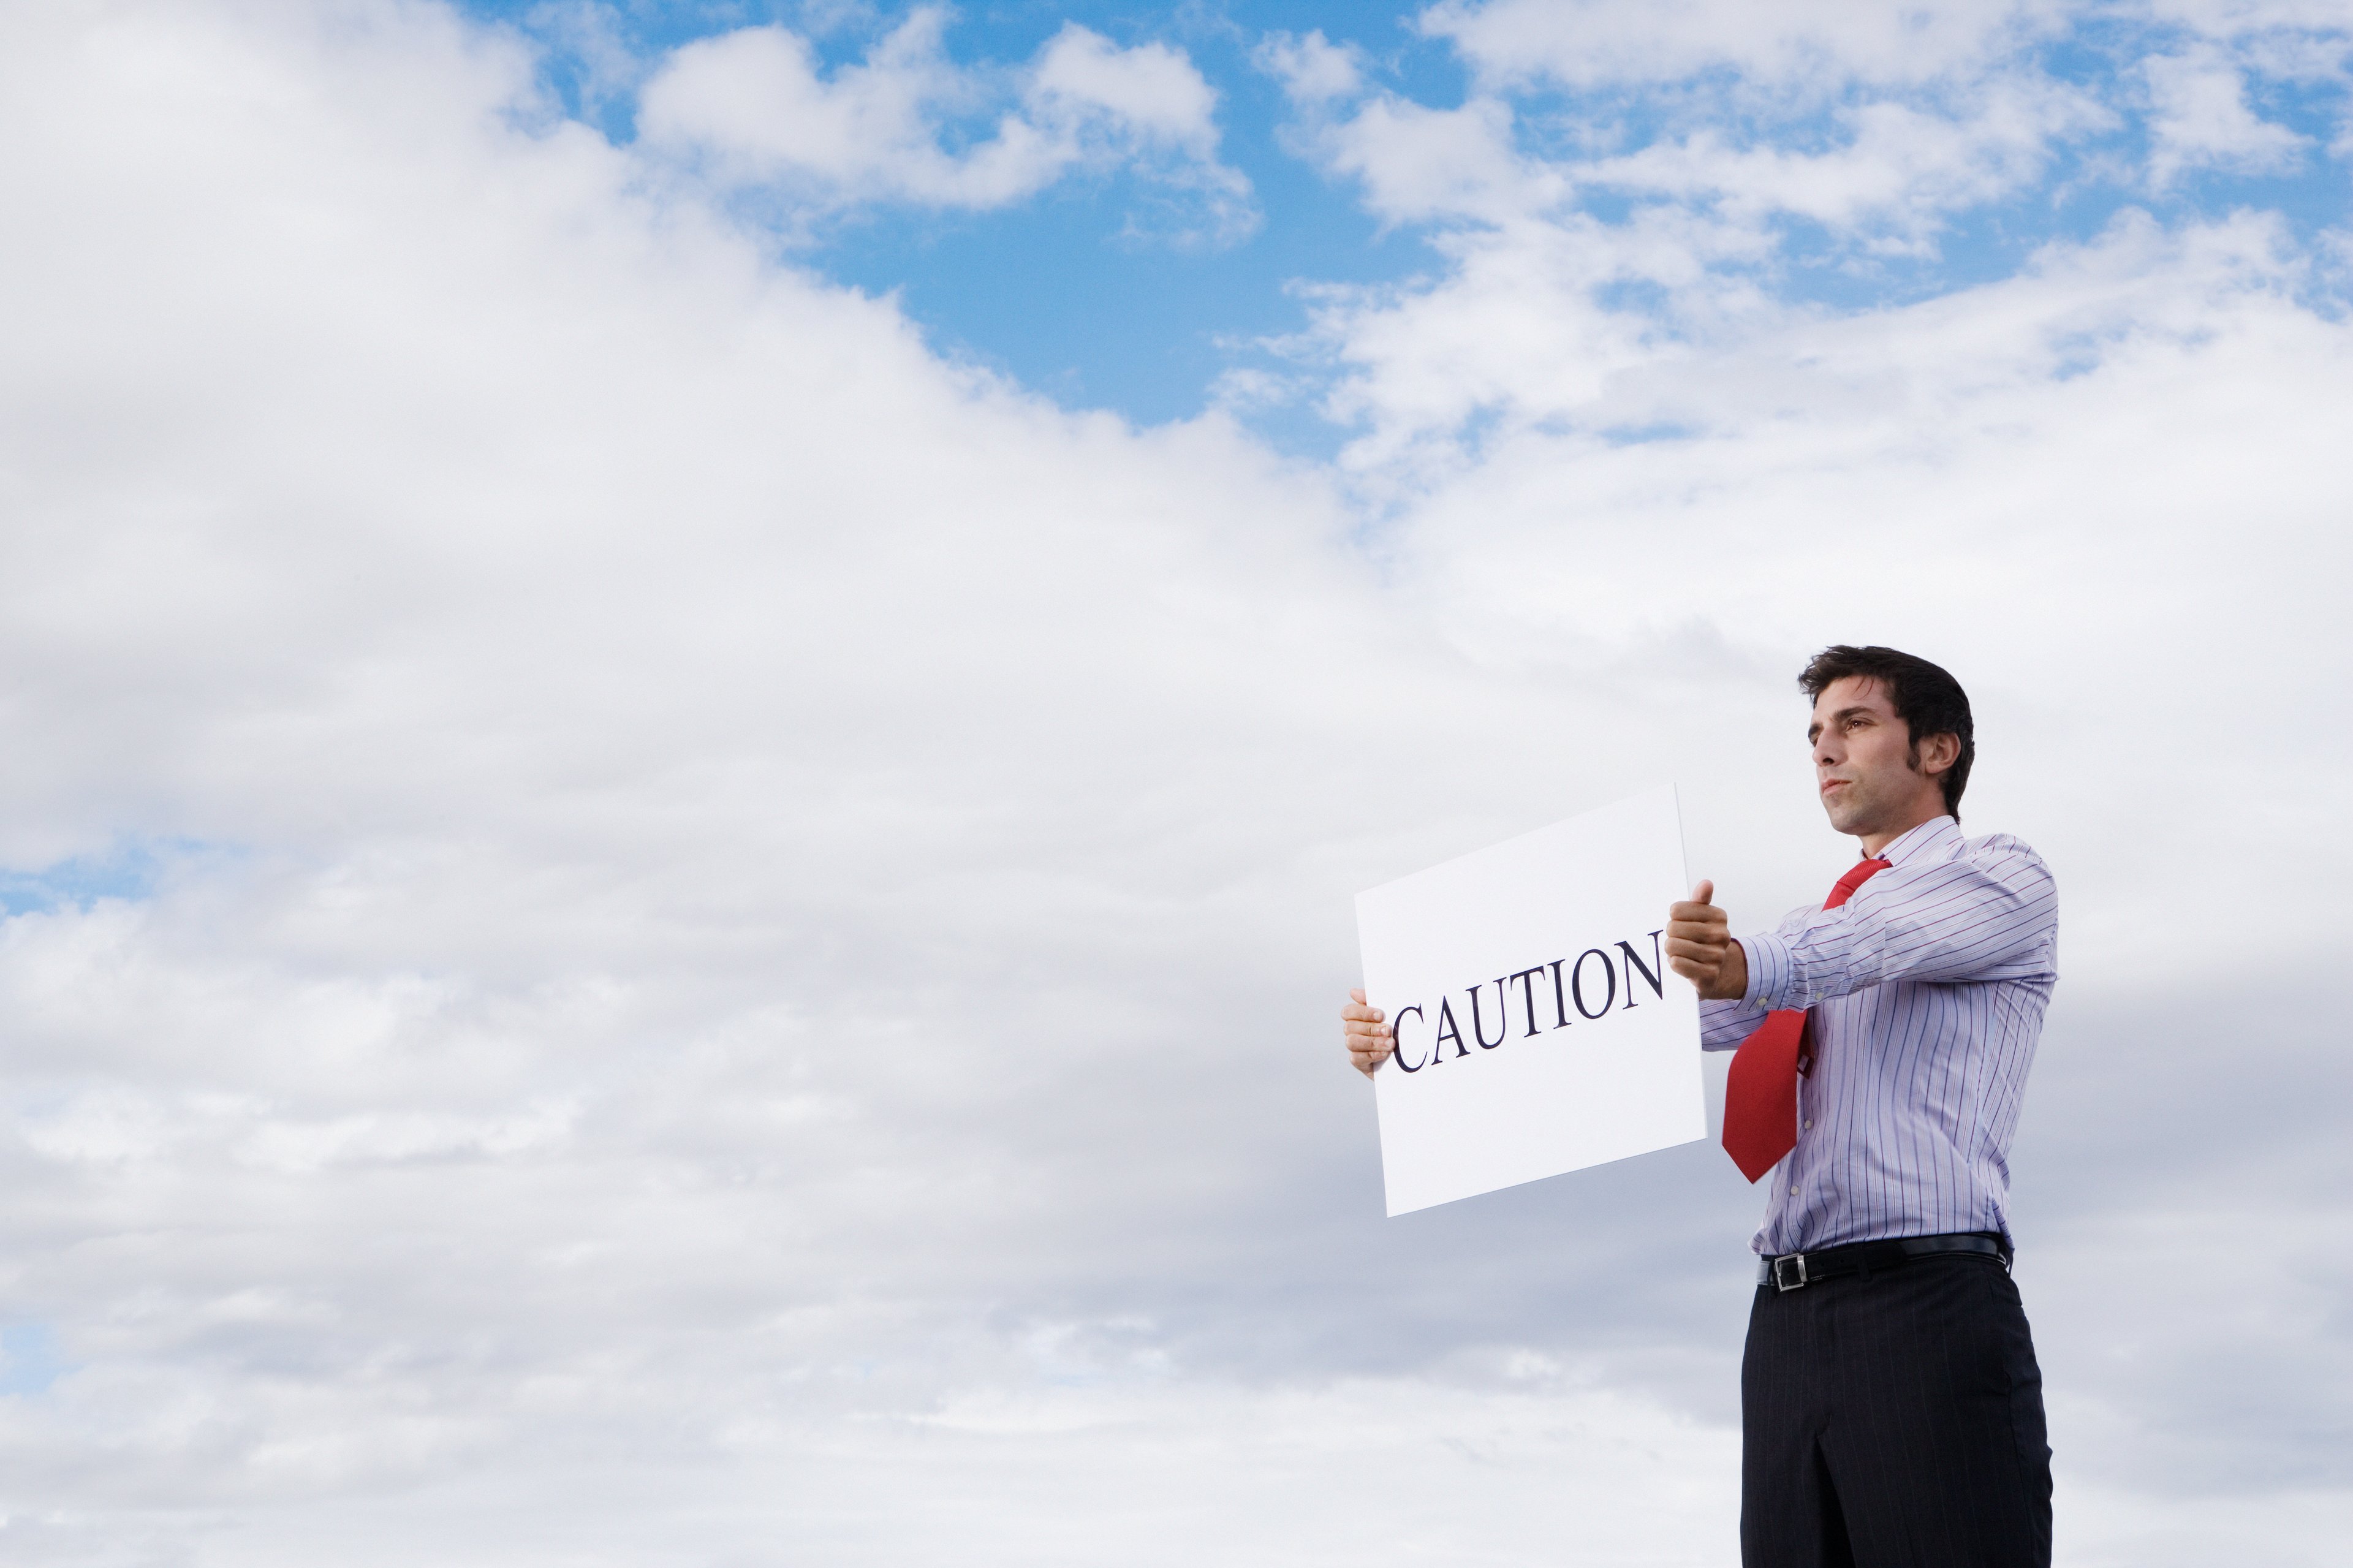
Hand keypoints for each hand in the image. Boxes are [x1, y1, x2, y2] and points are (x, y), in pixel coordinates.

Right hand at [1342, 988, 1392, 1077]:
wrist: (1412, 1055)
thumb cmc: (1400, 1029)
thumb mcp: (1392, 1012)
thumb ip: (1375, 999)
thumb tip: (1353, 992)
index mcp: (1359, 1017)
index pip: (1349, 1011)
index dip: (1363, 1012)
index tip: (1380, 1015)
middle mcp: (1354, 1031)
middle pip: (1350, 1027)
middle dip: (1370, 1028)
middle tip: (1388, 1030)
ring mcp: (1356, 1047)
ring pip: (1351, 1042)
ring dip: (1372, 1042)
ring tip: (1390, 1044)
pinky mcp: (1360, 1062)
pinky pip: (1356, 1058)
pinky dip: (1371, 1055)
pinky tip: (1384, 1054)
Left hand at [1666, 879, 1748, 1001]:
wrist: (1716, 971)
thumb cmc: (1702, 939)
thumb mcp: (1701, 916)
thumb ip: (1700, 899)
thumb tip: (1707, 883)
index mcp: (1719, 916)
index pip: (1676, 909)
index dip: (1673, 918)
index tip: (1682, 923)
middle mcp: (1721, 935)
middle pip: (1672, 927)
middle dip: (1671, 935)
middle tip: (1681, 940)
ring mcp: (1716, 956)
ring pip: (1672, 946)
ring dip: (1671, 951)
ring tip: (1681, 952)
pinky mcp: (1708, 975)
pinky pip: (1677, 963)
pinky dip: (1674, 963)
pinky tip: (1682, 963)